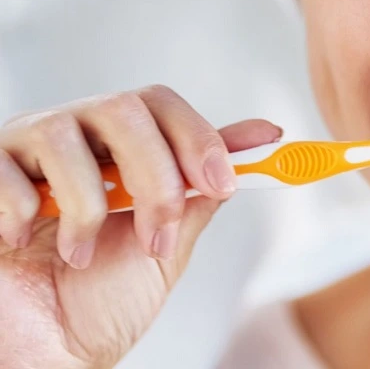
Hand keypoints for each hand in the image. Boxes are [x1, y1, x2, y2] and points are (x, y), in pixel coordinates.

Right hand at [0, 84, 280, 368]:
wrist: (44, 356)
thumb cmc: (97, 303)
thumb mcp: (167, 242)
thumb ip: (202, 189)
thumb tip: (263, 139)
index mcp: (118, 146)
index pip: (161, 105)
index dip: (197, 137)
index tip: (225, 182)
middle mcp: (73, 136)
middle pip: (122, 108)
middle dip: (154, 174)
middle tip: (155, 234)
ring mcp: (23, 152)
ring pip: (65, 132)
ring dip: (89, 204)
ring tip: (81, 255)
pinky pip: (7, 171)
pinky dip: (26, 212)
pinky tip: (26, 242)